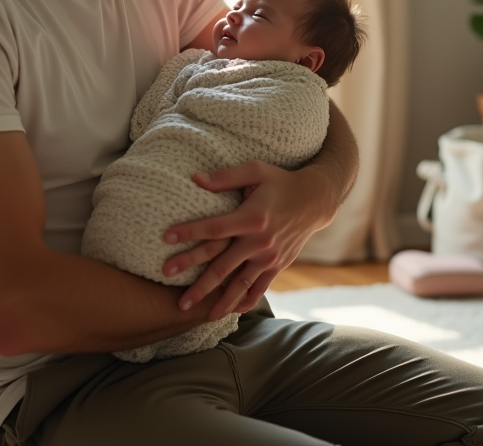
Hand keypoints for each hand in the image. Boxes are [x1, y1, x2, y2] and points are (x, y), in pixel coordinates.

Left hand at [162, 160, 337, 318]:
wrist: (315, 201)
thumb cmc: (280, 181)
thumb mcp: (256, 170)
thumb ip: (225, 177)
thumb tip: (194, 178)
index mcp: (252, 217)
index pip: (214, 228)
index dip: (190, 232)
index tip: (166, 237)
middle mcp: (260, 241)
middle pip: (221, 264)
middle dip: (195, 277)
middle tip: (169, 283)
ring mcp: (269, 257)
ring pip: (238, 284)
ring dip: (218, 300)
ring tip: (197, 313)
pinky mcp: (277, 265)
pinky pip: (259, 288)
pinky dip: (245, 301)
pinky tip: (231, 311)